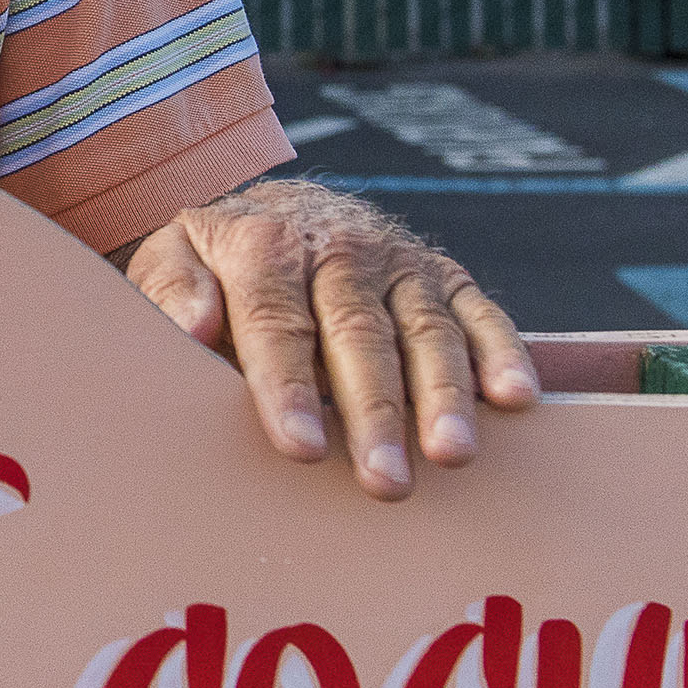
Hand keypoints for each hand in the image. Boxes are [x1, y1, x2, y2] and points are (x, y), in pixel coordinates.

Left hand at [121, 178, 535, 500]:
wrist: (281, 207)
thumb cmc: (220, 261)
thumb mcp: (173, 257)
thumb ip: (172, 291)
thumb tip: (193, 327)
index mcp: (265, 247)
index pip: (277, 323)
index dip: (288, 386)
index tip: (299, 446)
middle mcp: (341, 249)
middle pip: (359, 335)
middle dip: (374, 412)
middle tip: (383, 480)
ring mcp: (400, 263)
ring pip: (426, 330)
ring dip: (444, 394)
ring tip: (451, 454)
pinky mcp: (445, 277)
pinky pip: (480, 313)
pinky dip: (502, 352)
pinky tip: (514, 399)